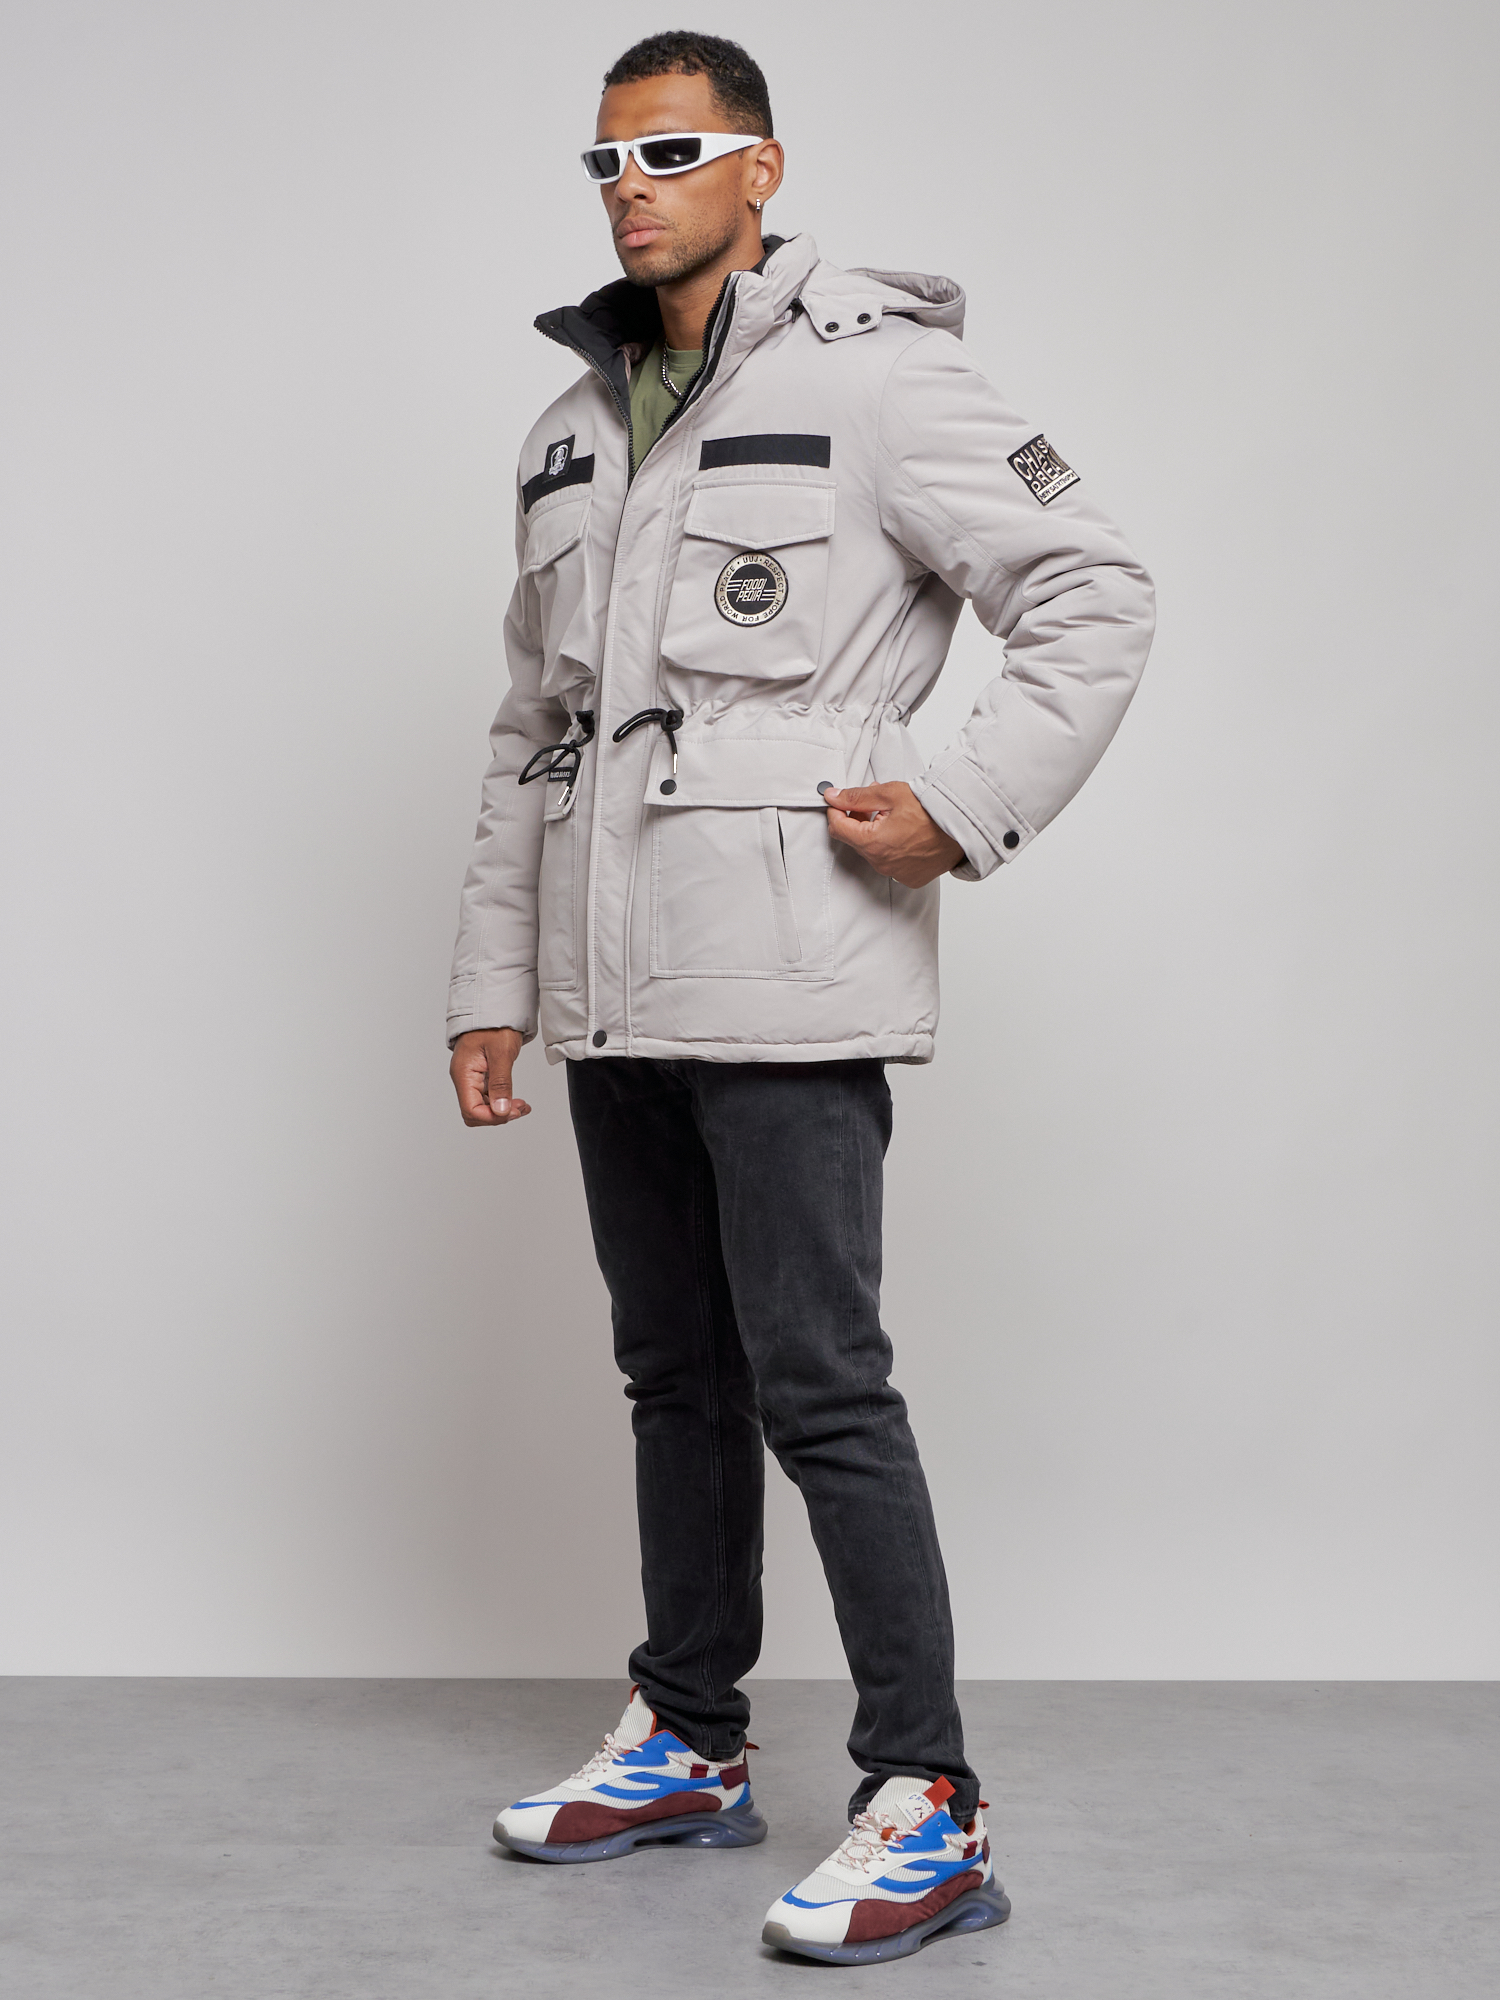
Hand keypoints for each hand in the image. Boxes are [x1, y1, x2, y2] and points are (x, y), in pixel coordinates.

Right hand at [449, 1028, 530, 1126]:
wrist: (494, 1008)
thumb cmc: (494, 1024)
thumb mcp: (501, 1053)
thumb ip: (501, 1083)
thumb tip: (500, 1110)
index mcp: (464, 1074)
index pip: (471, 1110)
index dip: (492, 1117)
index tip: (512, 1112)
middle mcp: (464, 1079)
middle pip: (475, 1113)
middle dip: (497, 1116)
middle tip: (520, 1109)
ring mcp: (472, 1078)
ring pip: (483, 1107)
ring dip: (502, 1111)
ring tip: (522, 1106)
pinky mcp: (481, 1076)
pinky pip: (489, 1096)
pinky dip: (503, 1101)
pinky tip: (516, 1100)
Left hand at [822, 782, 965, 887]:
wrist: (964, 826)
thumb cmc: (932, 810)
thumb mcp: (889, 794)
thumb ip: (857, 797)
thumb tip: (834, 797)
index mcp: (872, 843)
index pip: (838, 828)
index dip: (836, 811)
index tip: (840, 801)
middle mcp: (881, 863)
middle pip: (856, 840)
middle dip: (859, 819)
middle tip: (875, 802)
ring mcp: (896, 873)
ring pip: (873, 851)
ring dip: (876, 833)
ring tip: (895, 816)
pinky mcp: (910, 877)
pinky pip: (891, 862)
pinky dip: (892, 847)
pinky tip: (906, 833)